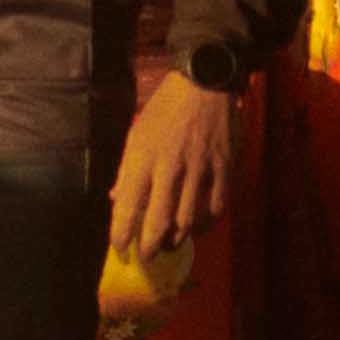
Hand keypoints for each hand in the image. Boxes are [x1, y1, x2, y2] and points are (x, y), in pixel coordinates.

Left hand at [107, 68, 235, 285]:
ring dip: (176, 240)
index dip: (121, 234)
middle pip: (158, 222)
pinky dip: (207, 223)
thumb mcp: (137, 133)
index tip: (119, 248)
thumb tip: (116, 198)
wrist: (205, 83)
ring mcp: (199, 169)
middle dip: (149, 247)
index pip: (126, 206)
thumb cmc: (165, 108)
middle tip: (146, 256)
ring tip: (169, 246)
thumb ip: (127, 169)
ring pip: (187, 220)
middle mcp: (170, 168)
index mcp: (143, 157)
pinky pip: (216, 206)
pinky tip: (199, 228)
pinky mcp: (223, 168)